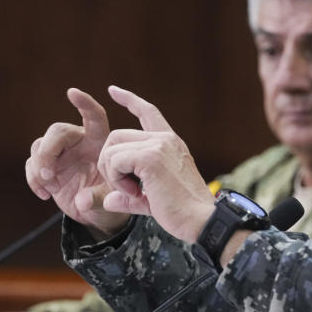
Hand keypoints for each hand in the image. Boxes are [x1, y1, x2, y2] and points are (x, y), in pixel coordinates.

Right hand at [26, 88, 130, 236]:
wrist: (96, 212)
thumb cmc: (110, 199)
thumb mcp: (111, 200)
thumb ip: (98, 199)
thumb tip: (81, 201)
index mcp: (100, 142)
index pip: (94, 116)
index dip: (85, 104)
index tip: (72, 93)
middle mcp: (78, 142)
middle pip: (57, 131)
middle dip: (48, 152)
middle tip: (48, 175)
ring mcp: (60, 153)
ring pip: (40, 145)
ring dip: (39, 167)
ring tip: (50, 188)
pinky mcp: (46, 165)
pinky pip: (31, 163)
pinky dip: (33, 179)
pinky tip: (44, 194)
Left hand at [97, 86, 215, 243]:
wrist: (202, 221)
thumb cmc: (183, 214)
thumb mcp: (152, 201)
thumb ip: (129, 197)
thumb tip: (108, 201)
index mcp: (170, 144)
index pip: (148, 112)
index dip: (129, 100)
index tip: (112, 90)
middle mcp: (165, 139)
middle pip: (116, 135)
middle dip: (109, 162)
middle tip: (123, 188)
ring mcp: (159, 146)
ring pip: (112, 147)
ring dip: (112, 173)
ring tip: (131, 192)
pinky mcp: (151, 158)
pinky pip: (115, 160)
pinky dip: (116, 179)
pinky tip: (133, 193)